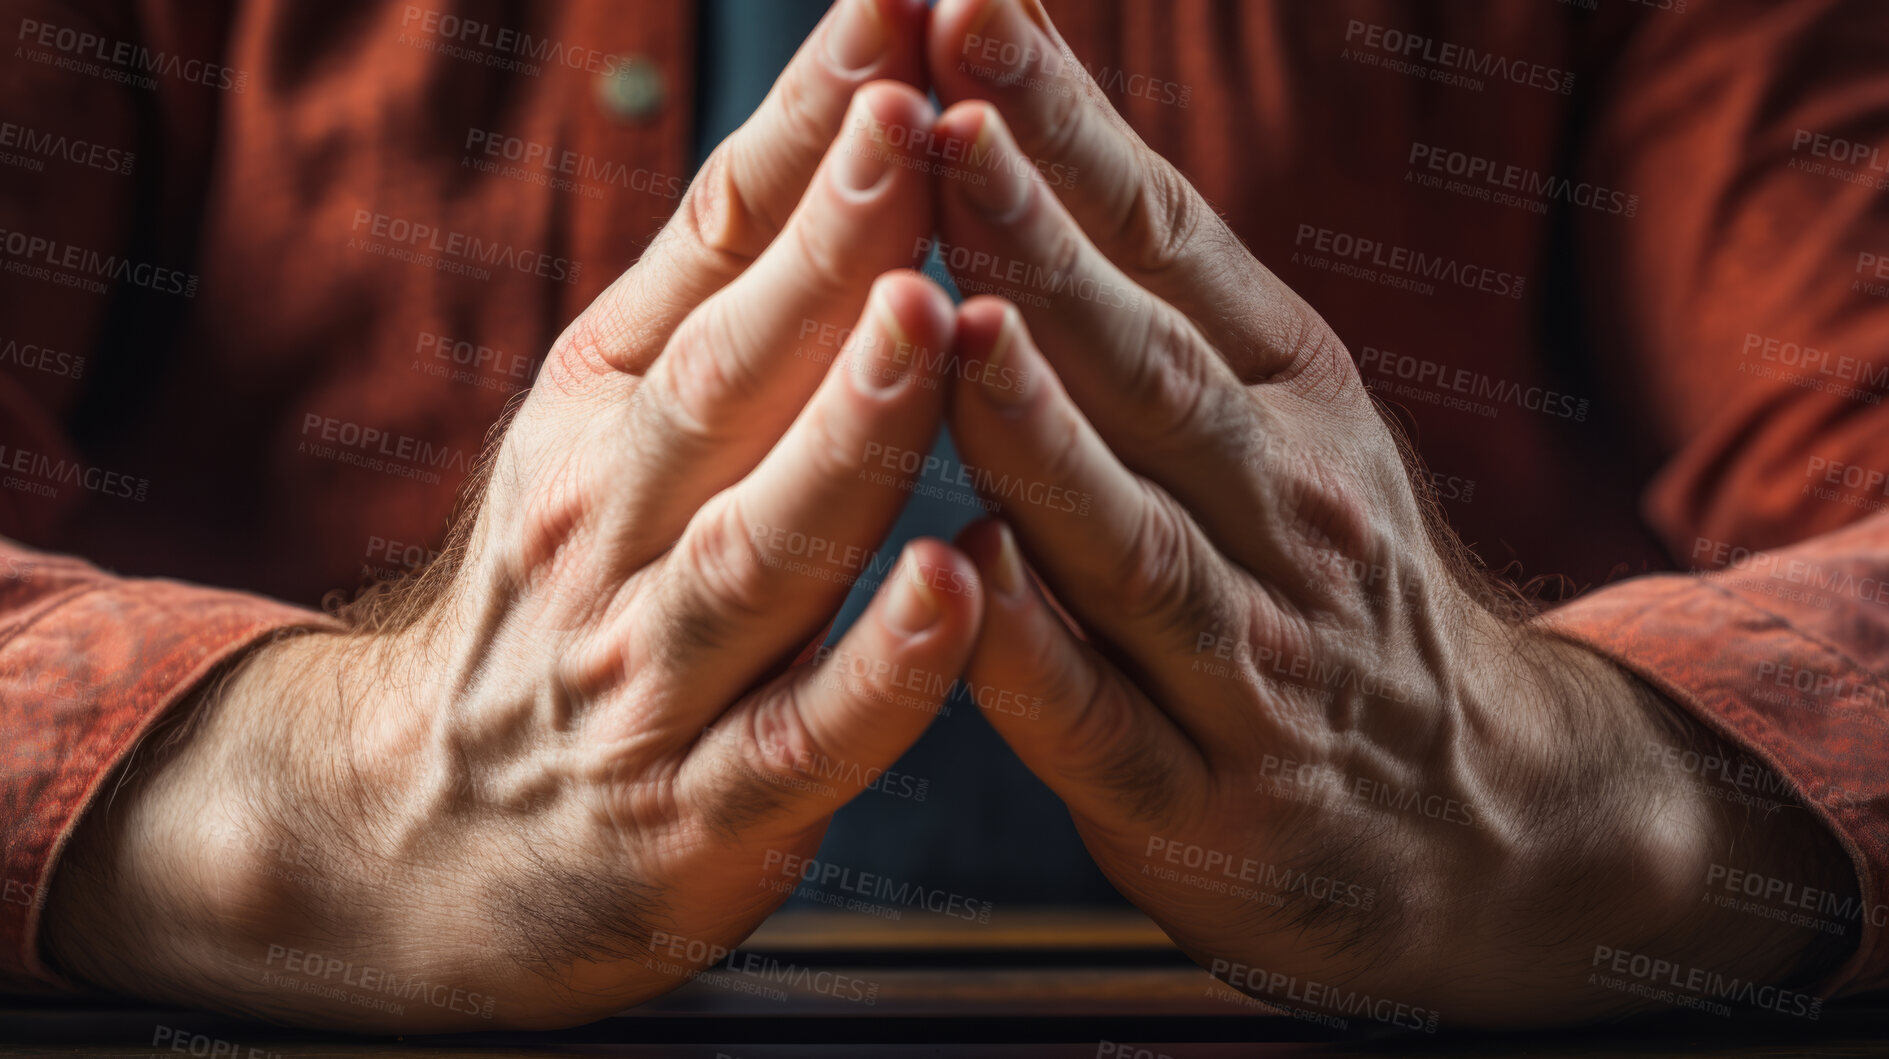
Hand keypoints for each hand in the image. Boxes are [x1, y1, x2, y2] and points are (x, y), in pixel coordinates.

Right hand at [42, 0, 981, 1030]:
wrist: (429, 830)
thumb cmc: (571, 584)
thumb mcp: (604, 419)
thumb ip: (717, 280)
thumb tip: (842, 90)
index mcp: (603, 412)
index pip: (710, 254)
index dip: (804, 136)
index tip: (892, 19)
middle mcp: (611, 527)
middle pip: (728, 380)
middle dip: (830, 249)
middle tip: (916, 120)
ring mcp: (652, 674)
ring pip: (761, 548)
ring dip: (850, 434)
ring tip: (932, 320)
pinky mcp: (705, 813)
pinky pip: (802, 738)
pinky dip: (879, 669)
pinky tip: (957, 589)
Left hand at [924, 0, 1856, 1026]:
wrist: (1479, 807)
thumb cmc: (1327, 575)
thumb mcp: (1288, 411)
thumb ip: (1164, 293)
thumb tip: (1024, 112)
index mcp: (1292, 399)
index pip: (1171, 247)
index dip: (1069, 134)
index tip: (972, 19)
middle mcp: (1285, 516)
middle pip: (1153, 373)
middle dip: (1040, 249)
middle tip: (941, 128)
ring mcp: (1253, 666)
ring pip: (1135, 543)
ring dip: (1044, 437)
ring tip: (955, 329)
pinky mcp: (1201, 803)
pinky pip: (1104, 727)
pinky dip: (1034, 659)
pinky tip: (966, 580)